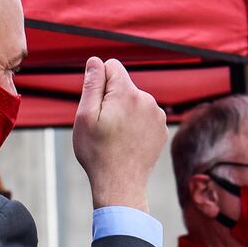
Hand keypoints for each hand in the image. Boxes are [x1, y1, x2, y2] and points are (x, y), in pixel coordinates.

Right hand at [71, 57, 166, 212]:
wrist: (120, 185)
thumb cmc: (97, 153)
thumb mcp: (85, 116)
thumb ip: (91, 84)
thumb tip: (95, 61)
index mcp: (127, 93)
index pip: (111, 66)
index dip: (98, 83)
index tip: (96, 105)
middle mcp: (147, 99)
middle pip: (124, 85)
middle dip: (112, 99)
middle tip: (104, 126)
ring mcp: (158, 115)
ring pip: (135, 102)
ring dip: (125, 112)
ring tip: (116, 137)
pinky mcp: (162, 129)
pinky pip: (145, 117)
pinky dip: (136, 125)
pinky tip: (128, 143)